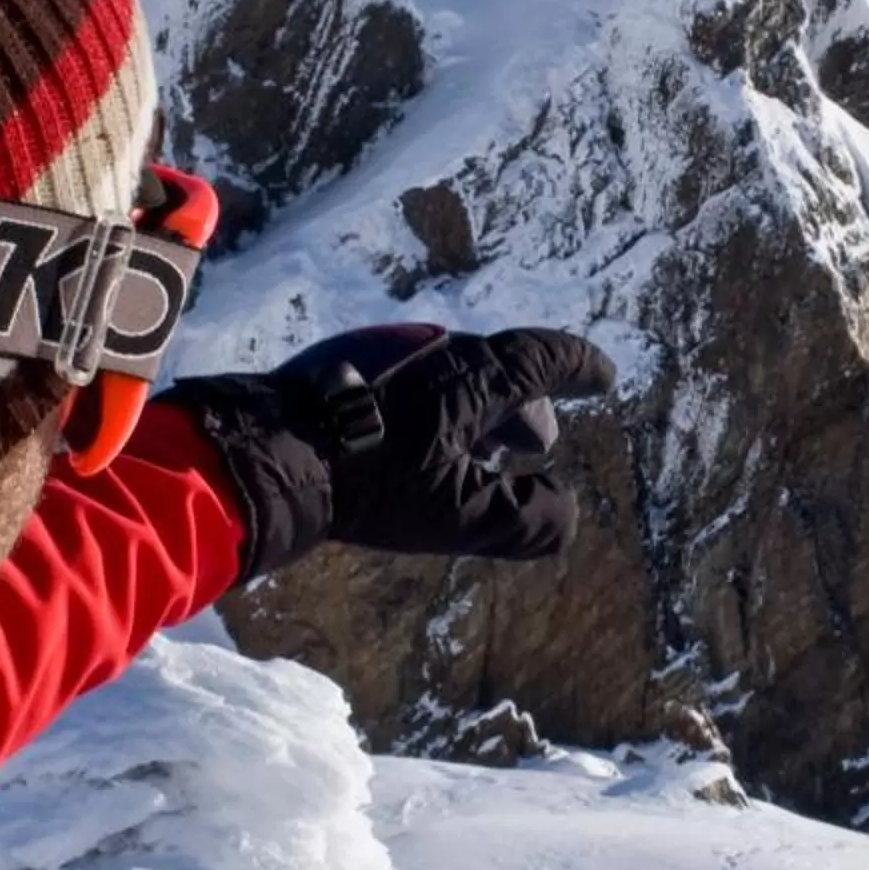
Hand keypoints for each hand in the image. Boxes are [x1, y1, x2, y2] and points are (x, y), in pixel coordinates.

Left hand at [160, 324, 616, 577]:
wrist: (266, 454)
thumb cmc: (371, 486)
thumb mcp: (459, 515)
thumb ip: (526, 520)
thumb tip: (565, 512)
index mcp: (472, 377)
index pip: (543, 358)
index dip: (579, 366)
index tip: (602, 376)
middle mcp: (433, 349)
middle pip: (496, 369)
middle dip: (525, 405)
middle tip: (538, 441)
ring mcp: (384, 350)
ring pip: (450, 374)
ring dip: (475, 409)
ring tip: (475, 450)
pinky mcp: (342, 363)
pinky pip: (410, 378)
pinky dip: (432, 406)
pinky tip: (412, 442)